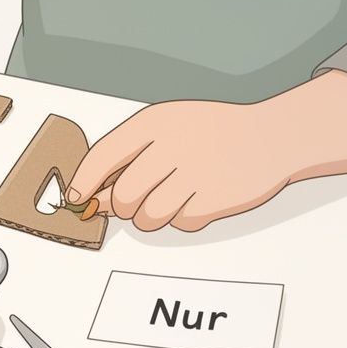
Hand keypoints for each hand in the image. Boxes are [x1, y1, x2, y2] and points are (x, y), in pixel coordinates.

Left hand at [67, 70, 346, 231]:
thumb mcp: (165, 129)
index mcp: (154, 123)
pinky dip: (184, 218)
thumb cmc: (210, 133)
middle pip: (121, 197)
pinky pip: (179, 224)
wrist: (271, 137)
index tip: (76, 198)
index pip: (101, 156)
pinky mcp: (214, 200)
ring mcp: (194, 174)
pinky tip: (197, 198)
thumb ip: (126, 158)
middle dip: (123, 207)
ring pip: (147, 218)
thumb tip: (92, 195)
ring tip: (171, 197)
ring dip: (152, 216)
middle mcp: (172, 146)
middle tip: (137, 200)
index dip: (83, 182)